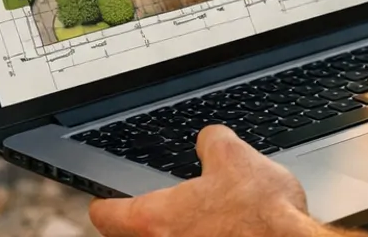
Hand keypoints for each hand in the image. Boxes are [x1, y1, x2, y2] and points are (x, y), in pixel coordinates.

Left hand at [89, 125, 312, 236]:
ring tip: (199, 219)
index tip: (105, 200)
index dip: (105, 203)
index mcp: (156, 219)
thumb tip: (209, 140)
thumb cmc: (262, 213)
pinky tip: (226, 231)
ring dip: (177, 231)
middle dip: (142, 222)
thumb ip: (211, 142)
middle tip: (156, 208)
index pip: (106, 216)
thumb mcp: (235, 156)